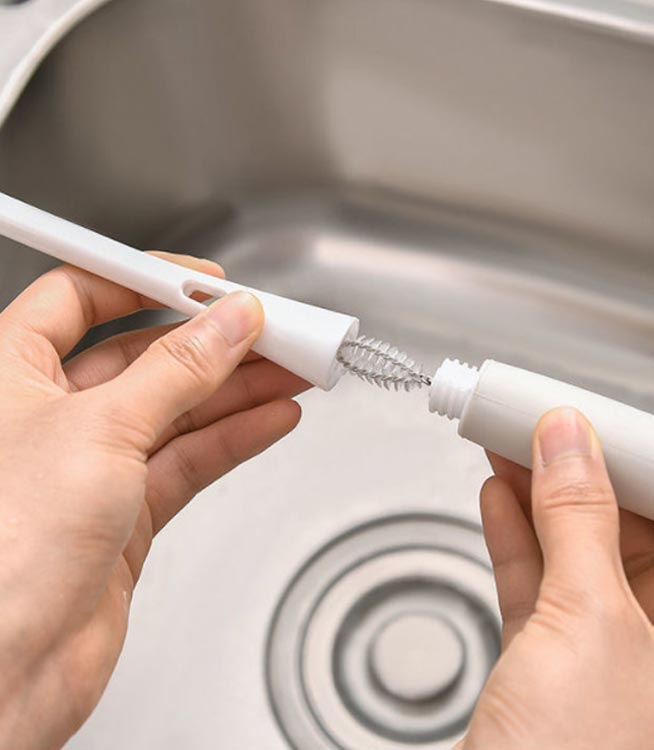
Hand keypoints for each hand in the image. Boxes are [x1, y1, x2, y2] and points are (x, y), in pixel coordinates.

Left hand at [0, 253, 307, 749]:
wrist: (6, 673)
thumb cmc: (3, 549)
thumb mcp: (102, 428)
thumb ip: (177, 370)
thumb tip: (229, 324)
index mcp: (10, 372)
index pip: (81, 296)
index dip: (147, 281)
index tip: (207, 282)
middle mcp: (51, 415)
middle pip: (148, 356)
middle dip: (216, 343)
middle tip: (275, 331)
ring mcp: (94, 467)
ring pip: (180, 410)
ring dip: (239, 389)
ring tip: (294, 370)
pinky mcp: (127, 514)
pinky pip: (190, 460)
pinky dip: (235, 439)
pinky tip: (273, 418)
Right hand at [461, 407, 653, 749]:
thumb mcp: (591, 622)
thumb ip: (580, 520)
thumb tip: (571, 444)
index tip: (652, 441)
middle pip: (648, 543)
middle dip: (602, 483)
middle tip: (568, 434)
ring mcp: (603, 664)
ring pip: (582, 558)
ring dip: (547, 503)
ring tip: (520, 449)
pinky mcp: (546, 670)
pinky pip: (538, 585)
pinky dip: (518, 539)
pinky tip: (500, 499)